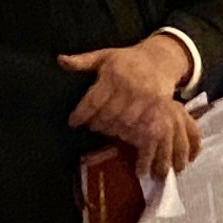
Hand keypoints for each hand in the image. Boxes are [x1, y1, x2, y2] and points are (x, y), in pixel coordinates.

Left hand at [62, 35, 201, 177]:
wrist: (160, 59)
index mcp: (114, 76)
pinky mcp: (163, 112)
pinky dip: (147, 151)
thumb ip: (82, 61)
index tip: (74, 123)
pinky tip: (142, 166)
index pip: (93, 100)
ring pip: (131, 127)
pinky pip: (153, 134)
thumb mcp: (104, 56)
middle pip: (111, 116)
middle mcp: (132, 89)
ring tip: (113, 145)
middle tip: (99, 133)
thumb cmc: (127, 60)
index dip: (81, 114)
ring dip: (121, 138)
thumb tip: (59, 61)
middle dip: (103, 128)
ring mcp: (148, 102)